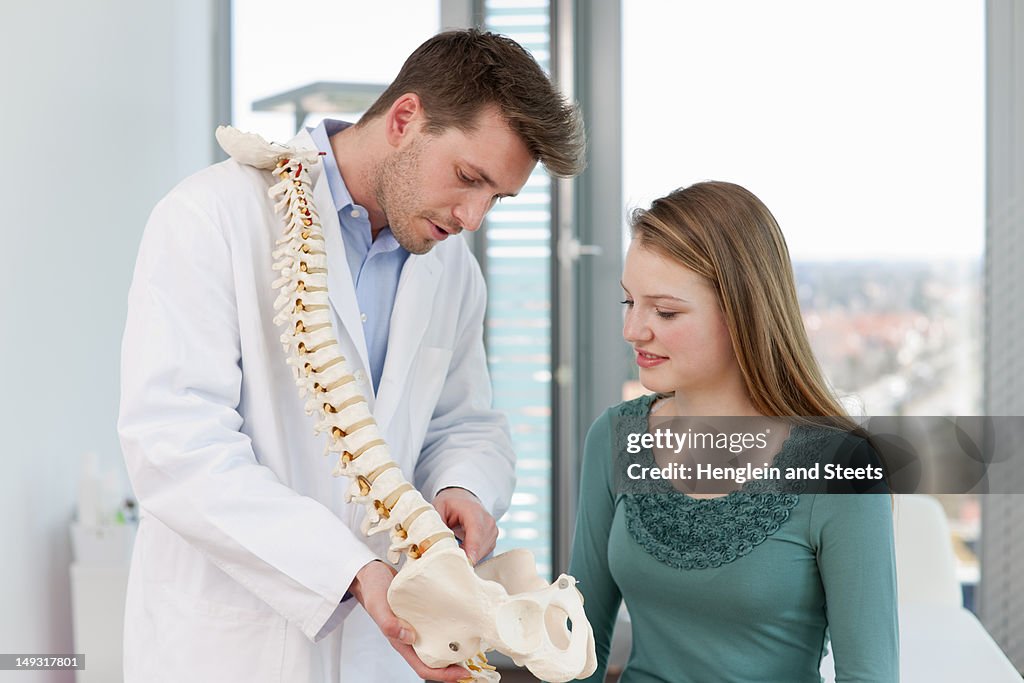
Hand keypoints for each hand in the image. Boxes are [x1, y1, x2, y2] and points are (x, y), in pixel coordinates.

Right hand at [350, 560, 470, 681]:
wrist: (371, 571)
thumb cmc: (372, 588)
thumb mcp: (377, 604)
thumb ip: (388, 623)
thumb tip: (409, 637)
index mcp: (401, 641)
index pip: (424, 667)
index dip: (443, 675)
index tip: (463, 674)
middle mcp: (412, 636)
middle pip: (436, 659)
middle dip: (455, 665)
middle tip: (476, 662)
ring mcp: (418, 624)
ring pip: (439, 642)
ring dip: (455, 646)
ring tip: (474, 643)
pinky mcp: (423, 612)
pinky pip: (439, 624)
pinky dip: (451, 626)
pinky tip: (462, 620)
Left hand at [432, 487, 497, 564]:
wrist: (463, 497)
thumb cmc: (450, 503)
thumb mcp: (438, 508)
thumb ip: (437, 526)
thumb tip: (432, 545)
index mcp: (473, 510)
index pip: (476, 530)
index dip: (472, 547)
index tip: (468, 562)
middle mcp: (487, 520)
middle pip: (480, 545)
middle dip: (466, 556)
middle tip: (449, 563)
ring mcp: (492, 530)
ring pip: (482, 551)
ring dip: (469, 556)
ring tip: (453, 555)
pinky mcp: (492, 539)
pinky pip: (484, 552)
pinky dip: (472, 555)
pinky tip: (462, 552)